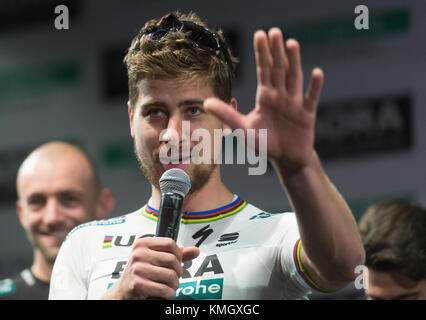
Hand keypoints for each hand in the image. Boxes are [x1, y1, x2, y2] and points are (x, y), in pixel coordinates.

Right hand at [103, 237, 198, 299]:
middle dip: (178, 272)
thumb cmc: (140, 274)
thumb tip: (195, 250)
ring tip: (169, 286)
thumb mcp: (155, 259)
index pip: (170, 243)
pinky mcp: (137, 284)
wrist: (123, 292)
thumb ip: (175, 254)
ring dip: (174, 285)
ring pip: (170, 275)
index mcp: (142, 244)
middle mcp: (138, 254)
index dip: (178, 254)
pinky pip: (164, 289)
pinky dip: (169, 294)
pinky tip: (164, 293)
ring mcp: (137, 269)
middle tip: (173, 277)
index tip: (177, 261)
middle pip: (172, 260)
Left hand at [204, 28, 323, 172]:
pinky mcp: (306, 116)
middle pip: (278, 70)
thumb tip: (205, 102)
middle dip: (276, 52)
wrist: (285, 159)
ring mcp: (294, 104)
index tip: (259, 35)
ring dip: (294, 62)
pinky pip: (310, 99)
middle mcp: (280, 96)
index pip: (263, 71)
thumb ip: (226, 114)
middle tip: (275, 31)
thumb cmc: (265, 143)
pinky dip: (314, 87)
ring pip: (294, 79)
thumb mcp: (243, 128)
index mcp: (265, 97)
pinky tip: (316, 73)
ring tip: (292, 44)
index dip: (261, 54)